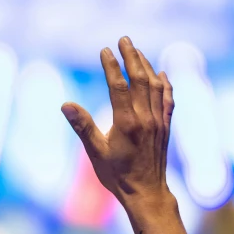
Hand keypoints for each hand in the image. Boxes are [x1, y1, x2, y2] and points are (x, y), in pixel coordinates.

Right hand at [61, 36, 173, 205]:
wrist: (147, 194)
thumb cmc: (117, 176)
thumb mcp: (95, 153)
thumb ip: (83, 126)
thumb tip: (66, 104)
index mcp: (127, 123)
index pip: (119, 86)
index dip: (111, 66)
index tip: (104, 50)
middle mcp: (146, 118)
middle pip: (140, 79)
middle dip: (132, 57)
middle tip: (124, 39)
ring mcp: (159, 122)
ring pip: (155, 86)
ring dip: (146, 66)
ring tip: (137, 51)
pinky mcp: (165, 127)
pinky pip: (168, 100)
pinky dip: (165, 84)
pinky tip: (161, 74)